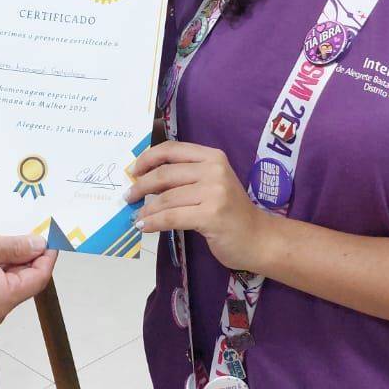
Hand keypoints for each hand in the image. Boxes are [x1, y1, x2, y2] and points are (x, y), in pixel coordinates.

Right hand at [0, 232, 57, 328]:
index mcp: (3, 298)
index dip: (48, 256)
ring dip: (14, 261)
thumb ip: (14, 247)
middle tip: (32, 230)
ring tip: (13, 235)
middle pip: (25, 282)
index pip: (39, 278)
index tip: (51, 236)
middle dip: (30, 257)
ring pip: (10, 283)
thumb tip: (39, 246)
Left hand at [126, 140, 272, 272]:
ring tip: (136, 216)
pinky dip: (153, 222)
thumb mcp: (212, 185)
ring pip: (166, 198)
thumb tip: (146, 180)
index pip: (172, 150)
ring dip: (145, 209)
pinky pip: (171, 217)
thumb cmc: (231, 212)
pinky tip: (143, 226)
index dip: (147, 158)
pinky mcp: (211, 215)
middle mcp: (214, 170)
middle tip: (128, 196)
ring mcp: (214, 192)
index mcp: (212, 157)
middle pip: (165, 174)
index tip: (133, 170)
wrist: (259, 238)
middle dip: (141, 185)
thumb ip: (186, 178)